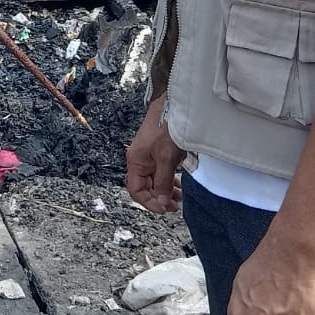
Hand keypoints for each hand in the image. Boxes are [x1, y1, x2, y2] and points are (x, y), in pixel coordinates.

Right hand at [125, 96, 184, 213]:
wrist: (172, 104)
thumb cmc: (166, 127)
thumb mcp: (166, 159)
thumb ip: (163, 182)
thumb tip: (161, 202)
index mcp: (135, 162)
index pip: (136, 190)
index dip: (149, 203)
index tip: (164, 209)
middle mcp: (139, 160)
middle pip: (145, 187)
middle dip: (159, 198)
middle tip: (174, 206)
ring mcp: (149, 156)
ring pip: (154, 180)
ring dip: (165, 190)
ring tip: (179, 197)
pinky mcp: (158, 151)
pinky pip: (161, 172)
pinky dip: (169, 180)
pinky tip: (179, 184)